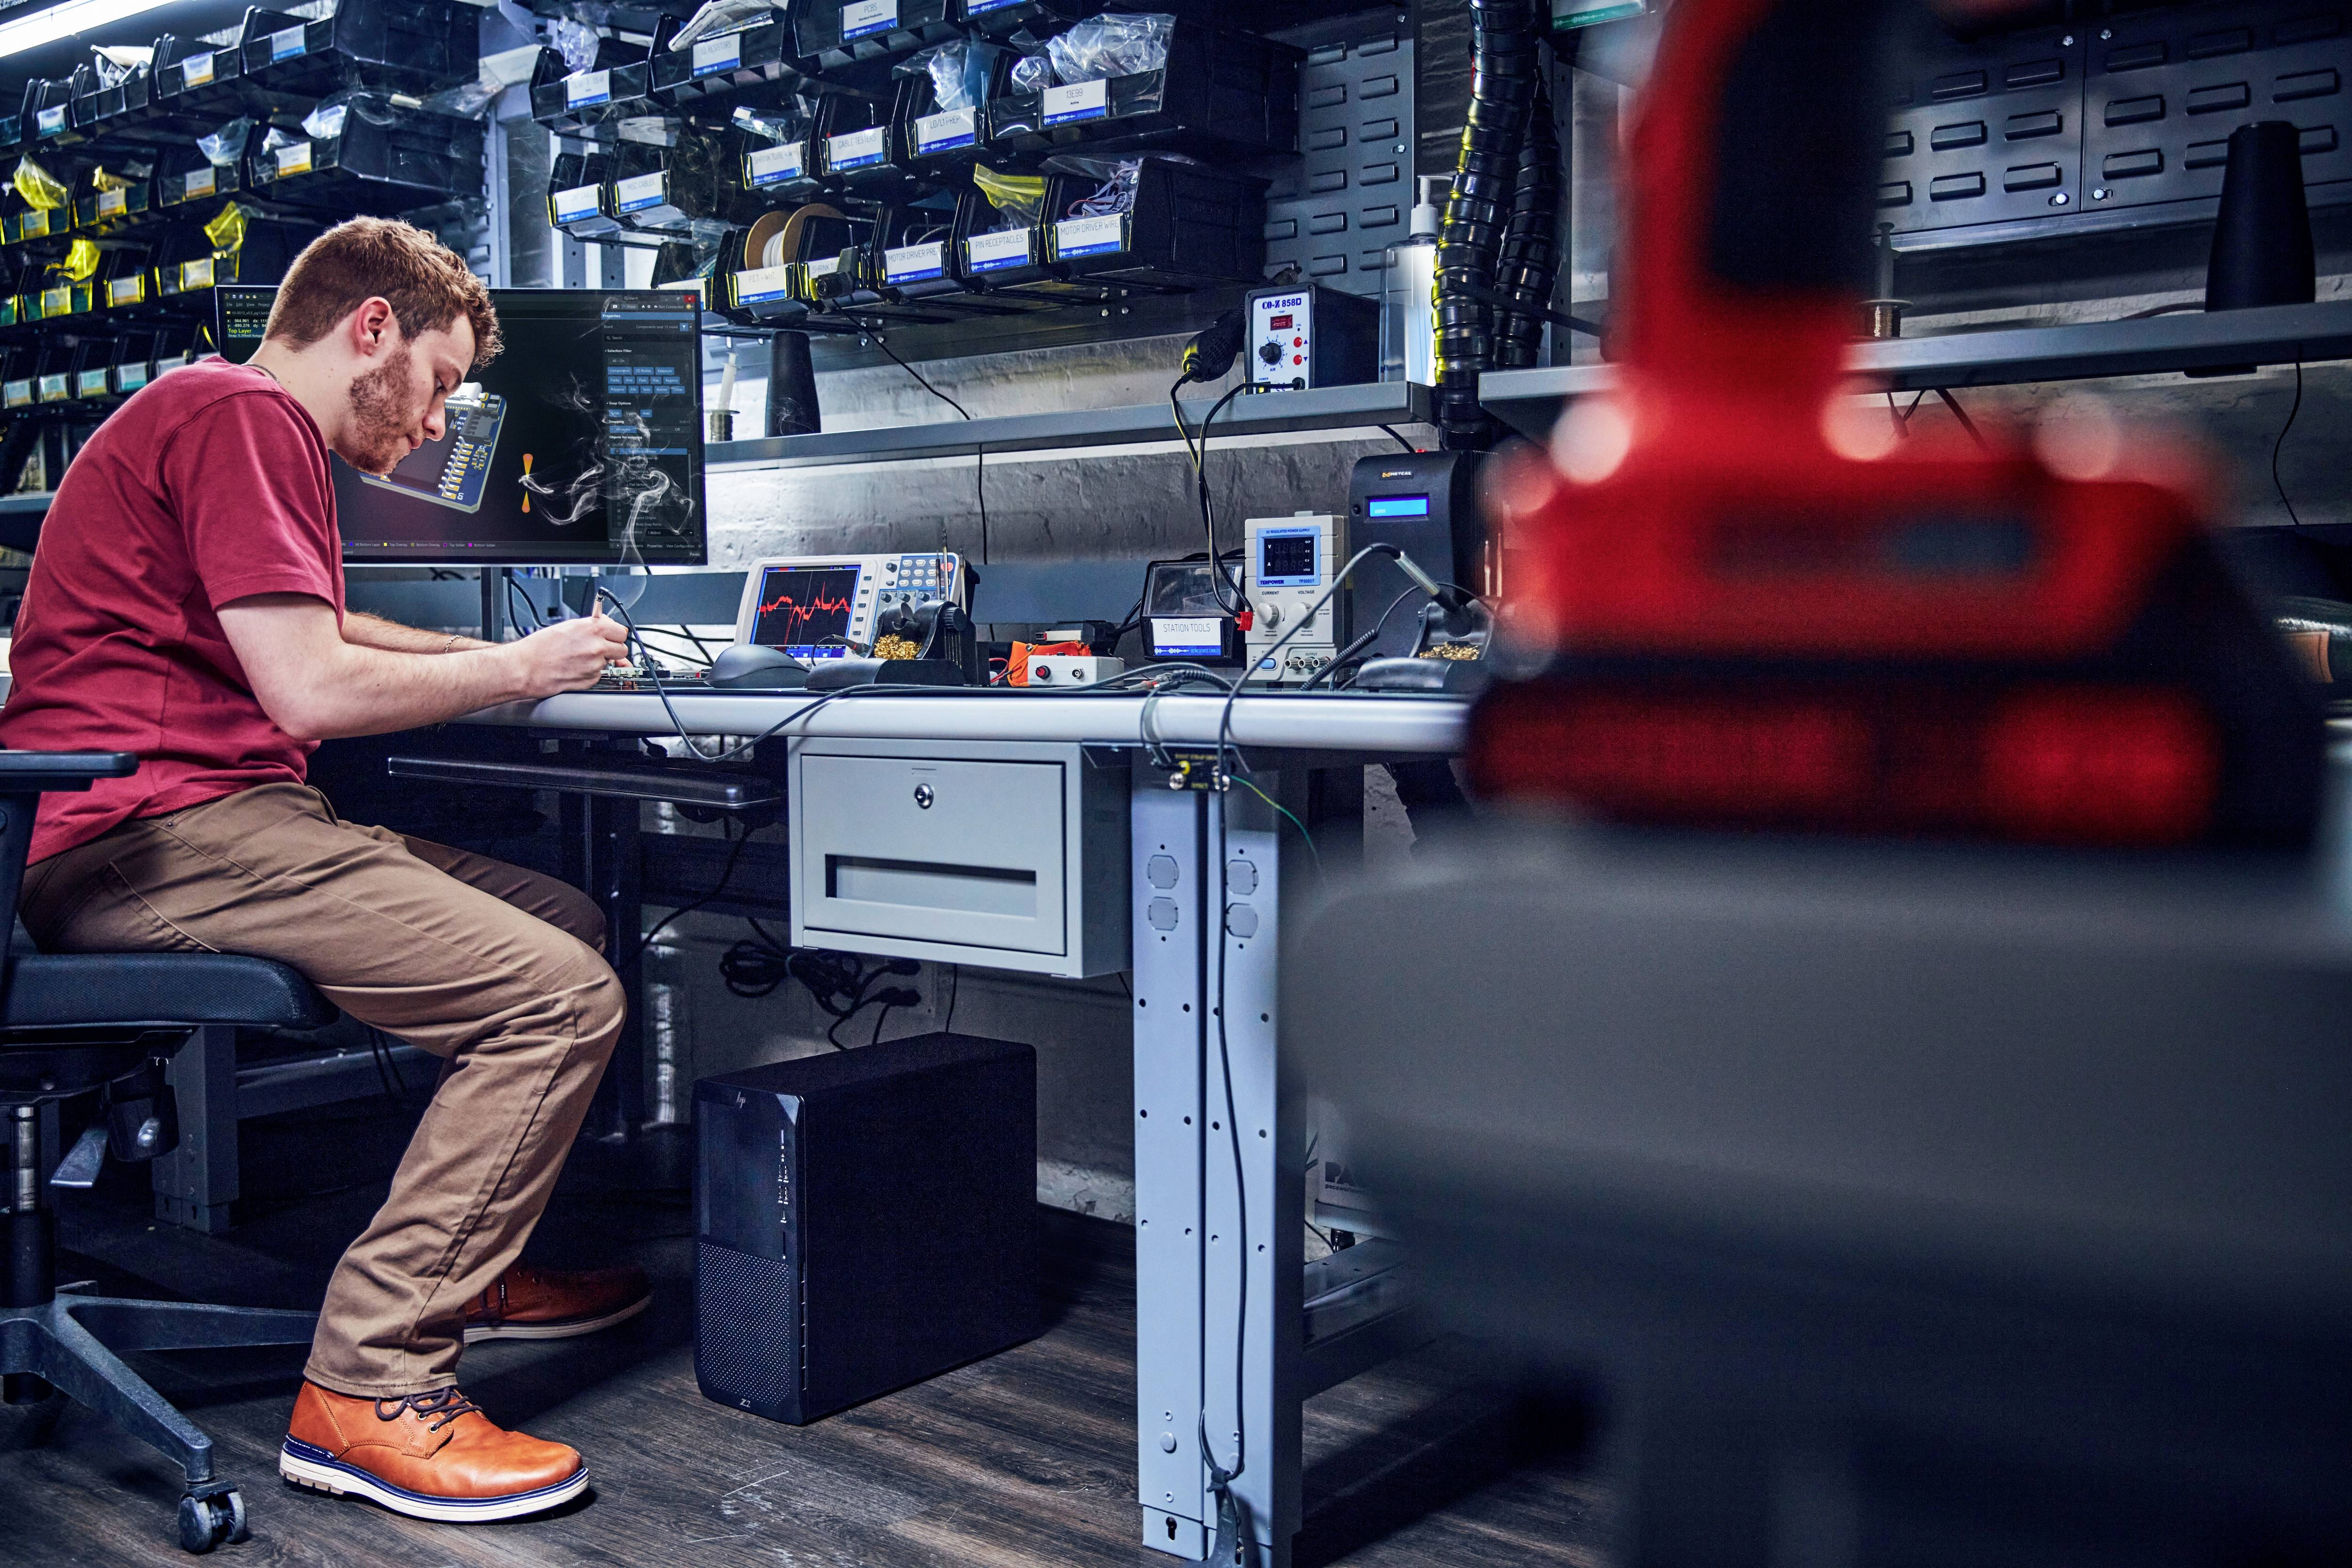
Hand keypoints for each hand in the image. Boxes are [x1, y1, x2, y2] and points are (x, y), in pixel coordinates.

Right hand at [510, 611, 632, 695]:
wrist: (525, 668)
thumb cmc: (539, 647)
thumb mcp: (567, 626)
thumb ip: (589, 626)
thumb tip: (603, 627)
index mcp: (593, 629)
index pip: (621, 631)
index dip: (615, 634)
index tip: (610, 636)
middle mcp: (597, 646)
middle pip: (622, 649)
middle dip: (614, 649)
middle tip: (601, 649)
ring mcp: (595, 665)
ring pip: (610, 663)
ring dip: (600, 661)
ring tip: (580, 658)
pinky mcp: (590, 680)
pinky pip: (599, 675)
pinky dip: (590, 673)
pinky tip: (575, 668)